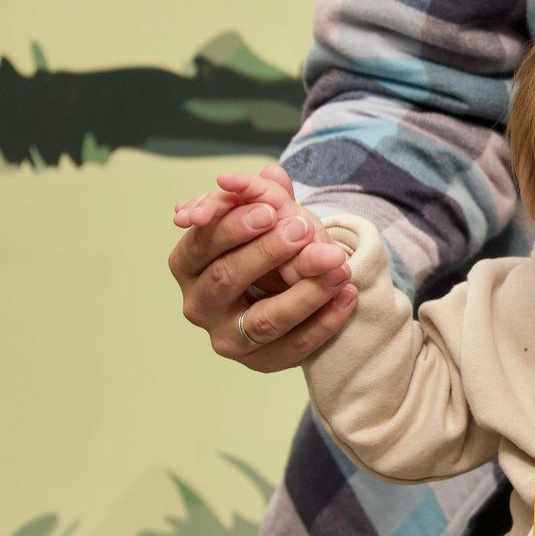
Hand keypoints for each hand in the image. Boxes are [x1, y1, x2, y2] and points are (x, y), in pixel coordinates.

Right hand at [169, 164, 357, 371]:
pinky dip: (324, 322)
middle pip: (227, 279)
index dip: (234, 226)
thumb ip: (267, 196)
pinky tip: (348, 295)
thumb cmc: (263, 249)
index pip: (202, 244)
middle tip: (305, 228)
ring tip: (339, 265)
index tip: (270, 209)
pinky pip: (293, 346)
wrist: (283, 294)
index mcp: (185, 264)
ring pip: (263, 319)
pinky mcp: (259, 362)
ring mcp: (226, 338)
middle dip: (268, 253)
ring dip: (305, 292)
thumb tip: (272, 173)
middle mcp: (198, 304)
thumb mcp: (262, 220)